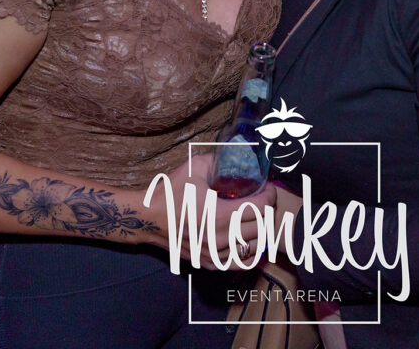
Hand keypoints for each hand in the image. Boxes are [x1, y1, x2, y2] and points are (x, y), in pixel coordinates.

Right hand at [141, 153, 275, 269]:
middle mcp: (220, 238)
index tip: (267, 188)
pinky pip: (242, 263)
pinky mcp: (210, 263)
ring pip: (255, 246)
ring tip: (256, 217)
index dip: (269, 195)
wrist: (148, 219)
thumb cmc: (171, 192)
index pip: (261, 208)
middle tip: (262, 199)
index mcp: (220, 215)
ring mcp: (215, 254)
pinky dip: (251, 252)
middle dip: (267, 210)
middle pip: (261, 226)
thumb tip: (239, 154)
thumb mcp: (195, 168)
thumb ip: (219, 159)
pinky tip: (249, 239)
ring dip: (260, 230)